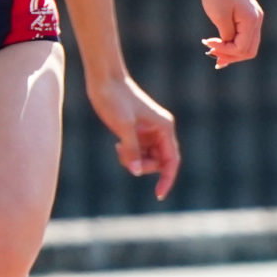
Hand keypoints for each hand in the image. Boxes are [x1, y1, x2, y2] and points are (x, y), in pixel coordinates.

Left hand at [87, 72, 180, 199]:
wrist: (104, 81)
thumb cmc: (116, 100)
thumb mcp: (123, 127)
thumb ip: (132, 150)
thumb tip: (136, 172)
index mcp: (165, 128)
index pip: (172, 160)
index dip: (167, 179)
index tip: (158, 194)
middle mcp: (161, 131)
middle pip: (160, 162)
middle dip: (143, 166)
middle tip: (126, 158)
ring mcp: (149, 132)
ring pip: (148, 158)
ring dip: (134, 161)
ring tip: (119, 149)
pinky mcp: (138, 132)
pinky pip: (138, 152)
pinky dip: (129, 155)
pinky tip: (117, 145)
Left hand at [199, 0, 264, 68]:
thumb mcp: (219, 16)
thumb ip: (226, 35)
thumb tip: (229, 48)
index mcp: (251, 20)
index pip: (241, 48)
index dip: (225, 51)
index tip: (208, 43)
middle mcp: (257, 20)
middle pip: (249, 50)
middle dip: (231, 56)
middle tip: (212, 55)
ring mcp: (254, 17)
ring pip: (248, 44)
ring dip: (232, 52)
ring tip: (214, 54)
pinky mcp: (248, 14)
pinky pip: (244, 35)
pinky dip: (233, 43)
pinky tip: (220, 44)